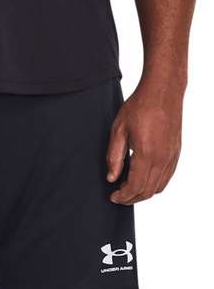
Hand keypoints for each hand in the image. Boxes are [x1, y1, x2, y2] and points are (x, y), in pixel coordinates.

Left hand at [106, 79, 182, 204]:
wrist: (163, 90)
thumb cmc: (139, 106)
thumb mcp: (118, 130)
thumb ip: (114, 157)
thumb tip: (111, 178)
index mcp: (146, 153)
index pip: (135, 186)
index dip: (123, 196)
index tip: (113, 197)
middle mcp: (162, 158)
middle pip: (147, 191)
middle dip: (131, 198)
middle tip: (119, 197)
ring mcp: (172, 156)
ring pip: (158, 187)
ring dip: (143, 193)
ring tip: (129, 189)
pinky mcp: (176, 152)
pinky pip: (167, 177)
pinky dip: (155, 184)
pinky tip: (143, 179)